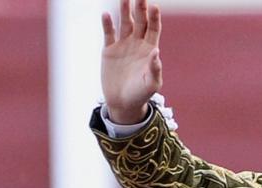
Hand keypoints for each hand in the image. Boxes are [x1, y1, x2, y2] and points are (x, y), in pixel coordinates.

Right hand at [100, 0, 162, 123]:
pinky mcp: (109, 50)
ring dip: (124, 10)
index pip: (153, 28)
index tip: (154, 6)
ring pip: (124, 22)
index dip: (154, 17)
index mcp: (150, 49)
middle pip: (140, 21)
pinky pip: (108, 33)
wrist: (123, 103)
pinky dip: (107, 24)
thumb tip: (156, 53)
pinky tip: (106, 14)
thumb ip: (155, 69)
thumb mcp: (151, 84)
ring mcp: (123, 45)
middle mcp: (137, 43)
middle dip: (140, 8)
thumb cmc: (141, 94)